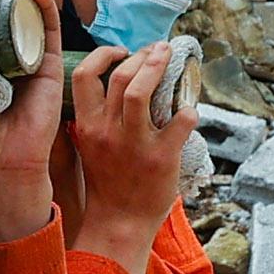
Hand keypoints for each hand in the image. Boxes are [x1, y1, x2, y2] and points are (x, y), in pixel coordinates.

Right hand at [60, 42, 188, 273]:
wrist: (120, 223)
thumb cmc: (109, 183)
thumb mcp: (92, 146)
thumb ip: (100, 117)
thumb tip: (122, 82)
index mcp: (88, 126)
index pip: (83, 76)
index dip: (103, 55)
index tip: (121, 52)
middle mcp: (107, 131)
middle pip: (119, 75)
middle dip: (142, 55)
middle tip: (157, 50)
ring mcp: (134, 144)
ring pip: (140, 90)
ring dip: (158, 67)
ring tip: (170, 57)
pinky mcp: (161, 157)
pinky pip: (179, 121)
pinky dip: (188, 110)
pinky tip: (189, 110)